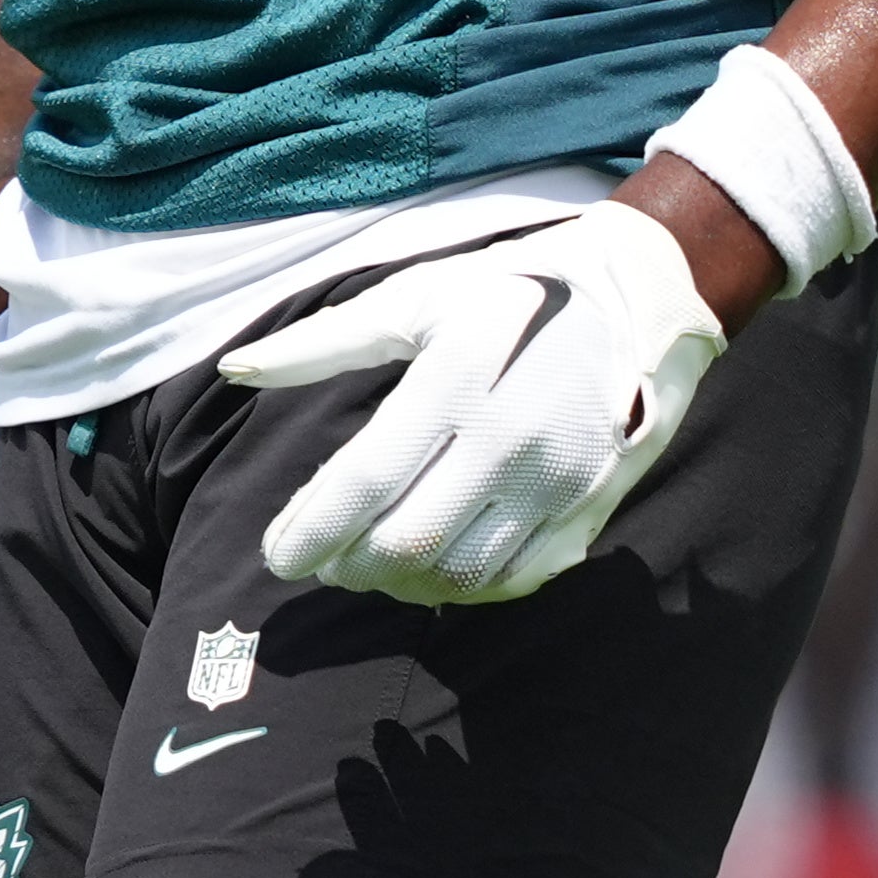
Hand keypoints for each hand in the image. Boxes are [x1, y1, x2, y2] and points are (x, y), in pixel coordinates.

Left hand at [224, 204, 729, 604]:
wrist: (641, 296)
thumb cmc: (509, 290)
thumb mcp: (416, 297)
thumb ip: (322, 342)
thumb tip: (236, 370)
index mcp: (461, 376)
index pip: (367, 479)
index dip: (311, 528)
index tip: (276, 556)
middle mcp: (514, 436)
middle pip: (410, 543)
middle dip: (350, 565)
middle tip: (323, 557)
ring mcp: (561, 480)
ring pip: (462, 573)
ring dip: (401, 584)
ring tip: (370, 560)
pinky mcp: (592, 509)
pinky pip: (515, 579)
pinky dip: (462, 587)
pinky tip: (433, 564)